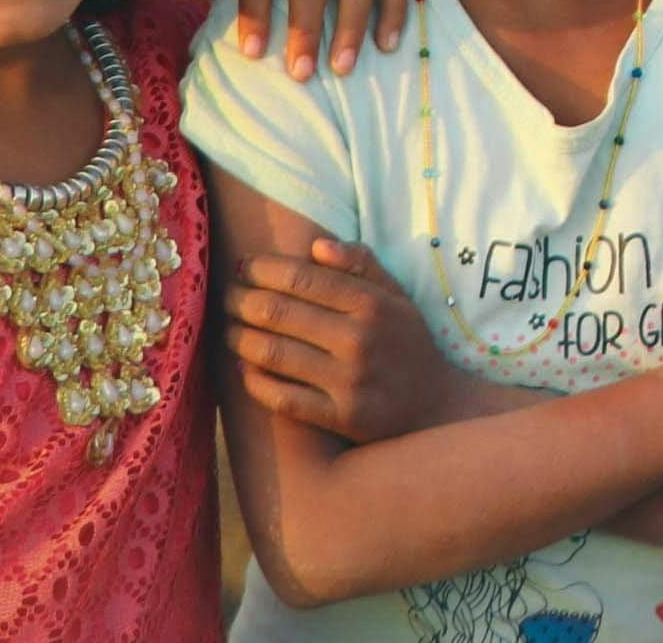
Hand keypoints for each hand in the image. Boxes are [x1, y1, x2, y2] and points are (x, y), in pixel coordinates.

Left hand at [226, 237, 464, 443]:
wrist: (437, 407)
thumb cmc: (408, 345)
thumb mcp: (397, 296)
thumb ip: (361, 264)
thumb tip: (315, 245)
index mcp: (373, 304)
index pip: (302, 278)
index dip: (262, 269)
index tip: (242, 266)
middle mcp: (359, 340)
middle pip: (277, 312)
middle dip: (240, 299)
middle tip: (225, 296)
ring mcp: (348, 381)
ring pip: (271, 353)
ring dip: (238, 337)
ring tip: (229, 329)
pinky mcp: (340, 417)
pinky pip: (281, 398)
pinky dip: (254, 380)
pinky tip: (245, 368)